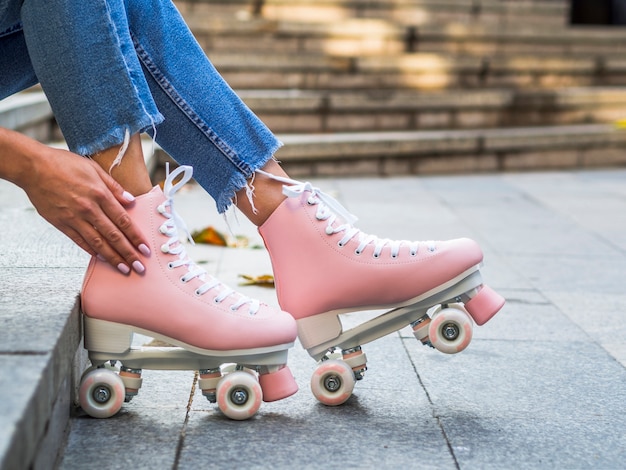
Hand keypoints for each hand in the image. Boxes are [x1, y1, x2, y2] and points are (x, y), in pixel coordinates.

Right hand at [21, 146, 149, 273]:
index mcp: (100, 194)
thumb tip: (131, 200)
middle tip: (140, 267)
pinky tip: (102, 258)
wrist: (33, 167)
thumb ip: (114, 187)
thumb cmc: (63, 164)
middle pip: (113, 235)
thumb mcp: (94, 168)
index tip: (145, 248)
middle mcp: (89, 208)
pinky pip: (79, 241)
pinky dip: (91, 251)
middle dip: (129, 253)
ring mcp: (74, 218)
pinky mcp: (60, 223)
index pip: (123, 221)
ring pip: (98, 243)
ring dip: (113, 258)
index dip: (136, 237)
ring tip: (124, 269)